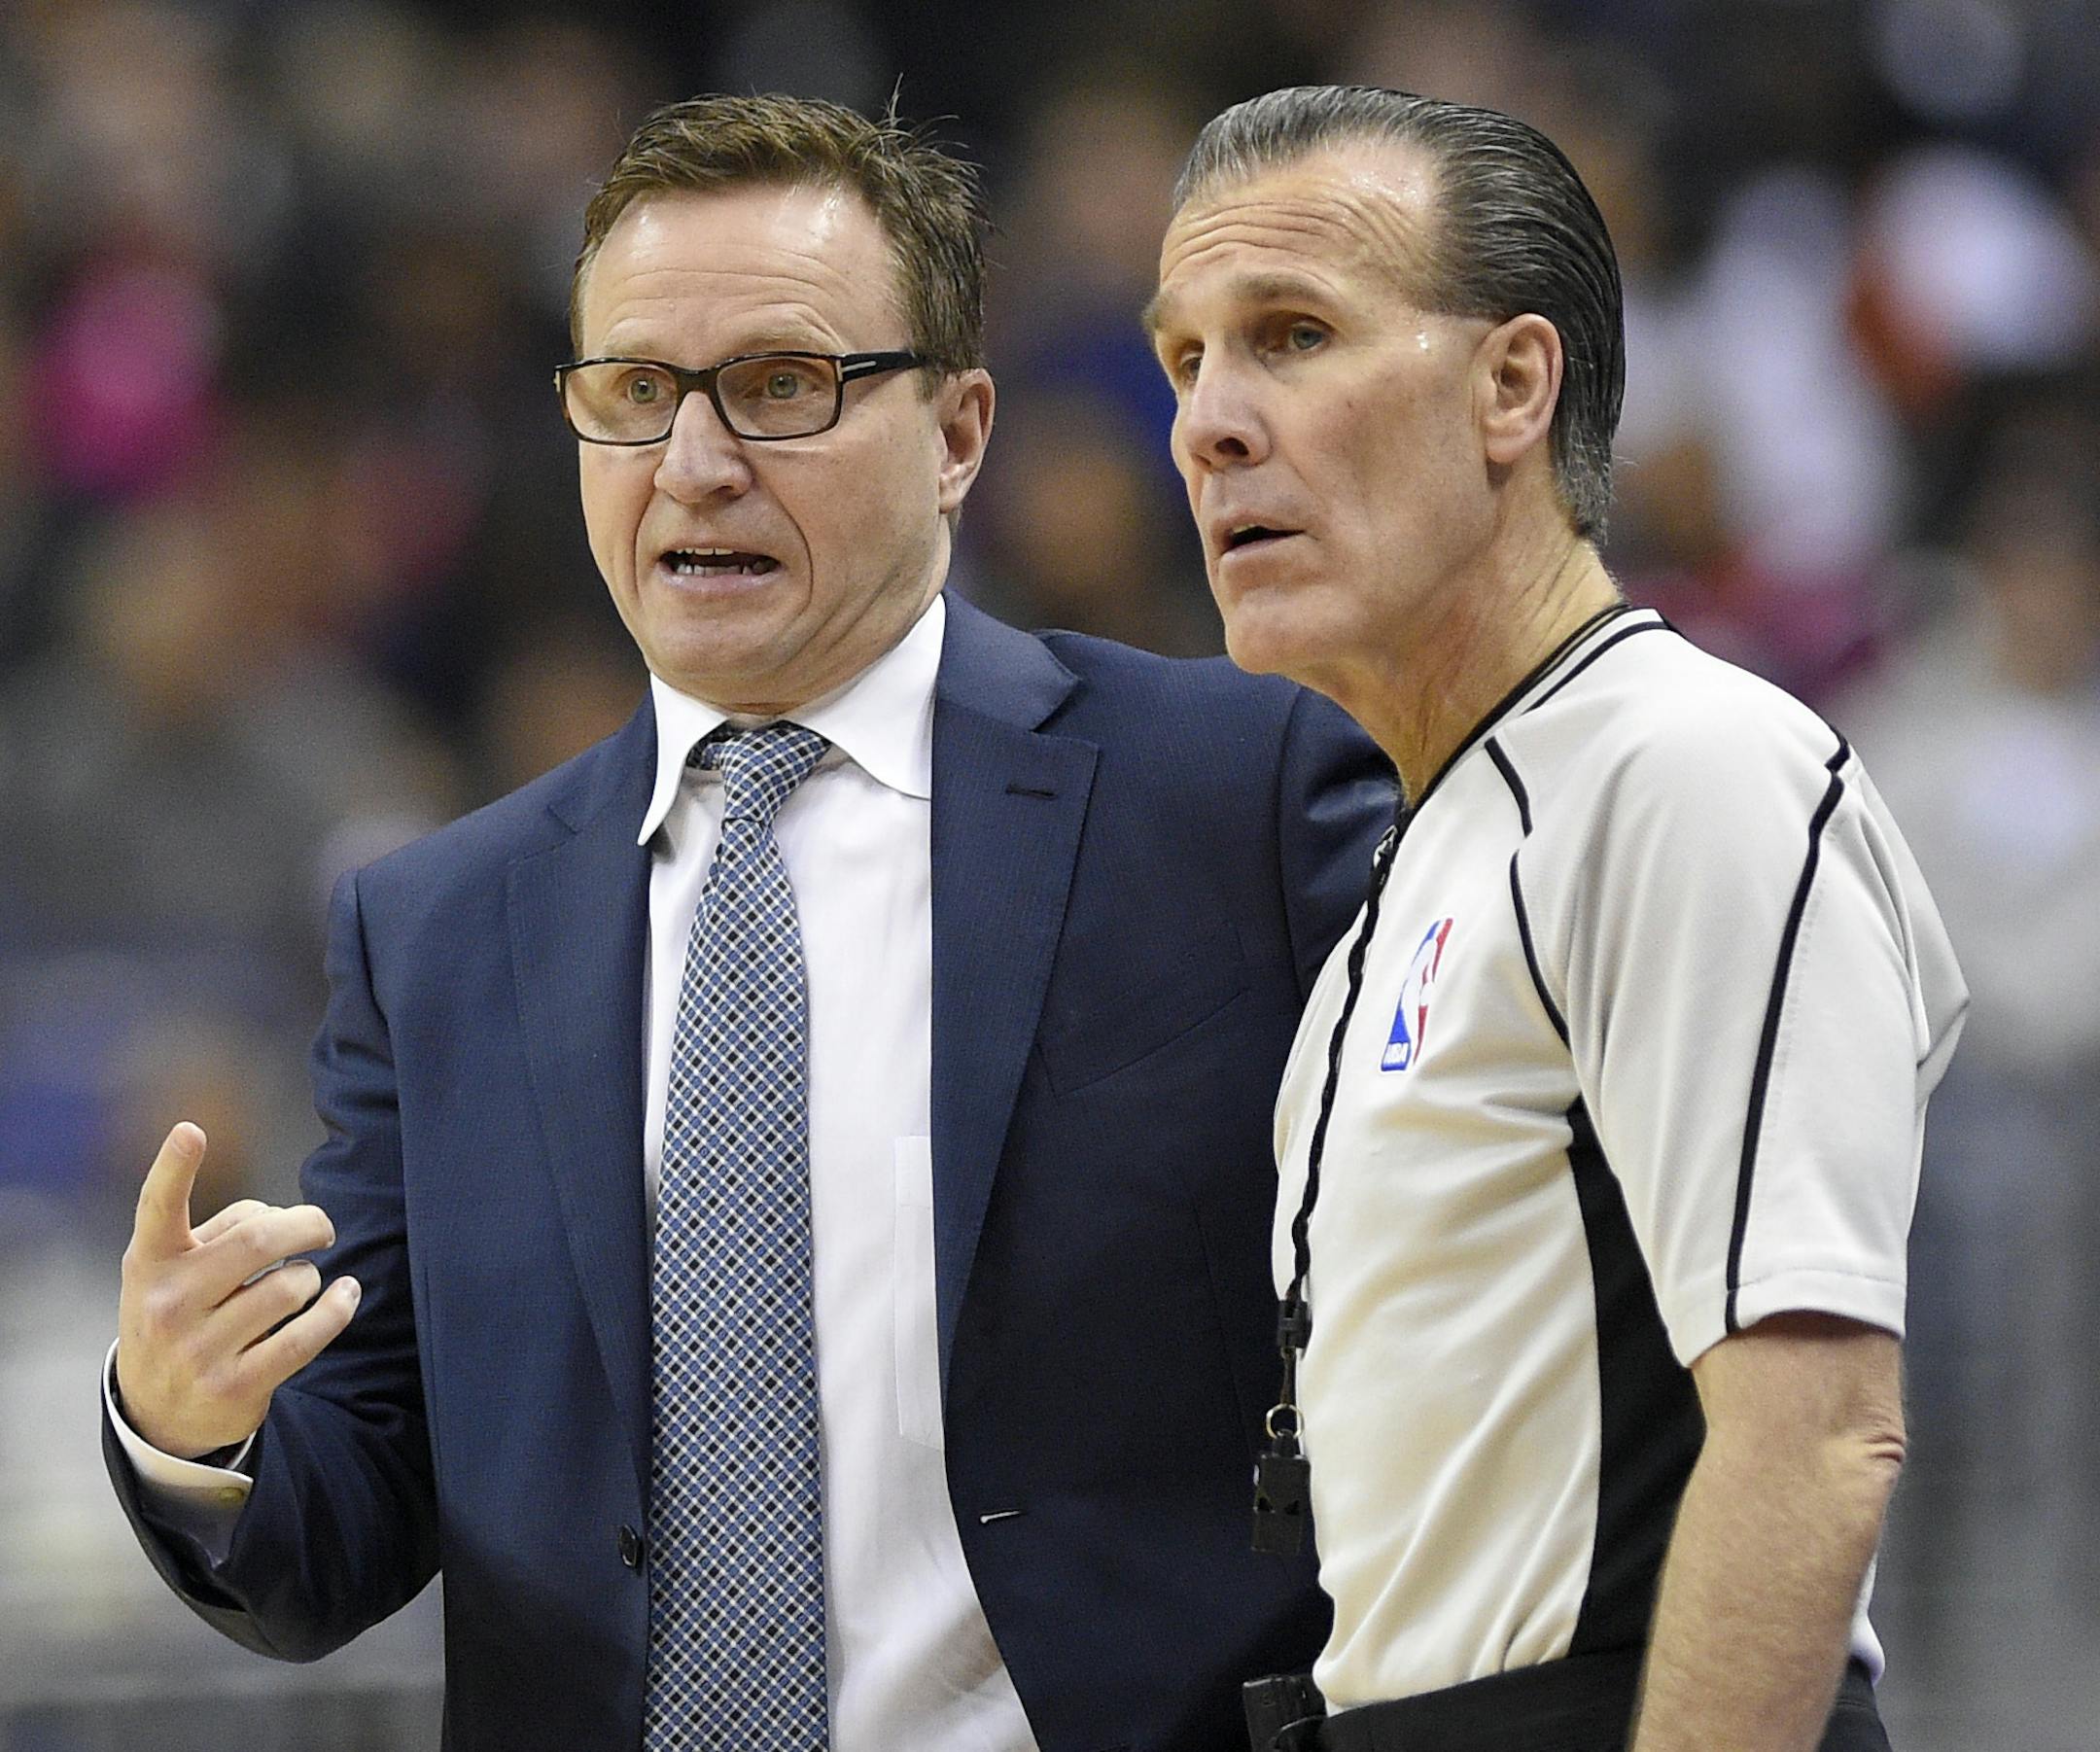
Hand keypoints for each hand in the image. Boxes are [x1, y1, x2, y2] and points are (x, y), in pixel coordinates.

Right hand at [116, 1122, 360, 1459]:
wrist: (155, 1411)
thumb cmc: (179, 1315)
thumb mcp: (172, 1271)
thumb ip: (219, 1231)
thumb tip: (281, 1216)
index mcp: (150, 1263)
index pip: (157, 1208)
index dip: (174, 1167)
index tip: (190, 1130)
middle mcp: (167, 1303)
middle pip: (260, 1239)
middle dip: (307, 1225)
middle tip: (321, 1228)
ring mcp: (199, 1349)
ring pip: (290, 1285)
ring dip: (311, 1276)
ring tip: (304, 1281)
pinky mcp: (235, 1385)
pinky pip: (306, 1335)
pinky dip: (337, 1308)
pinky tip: (345, 1295)